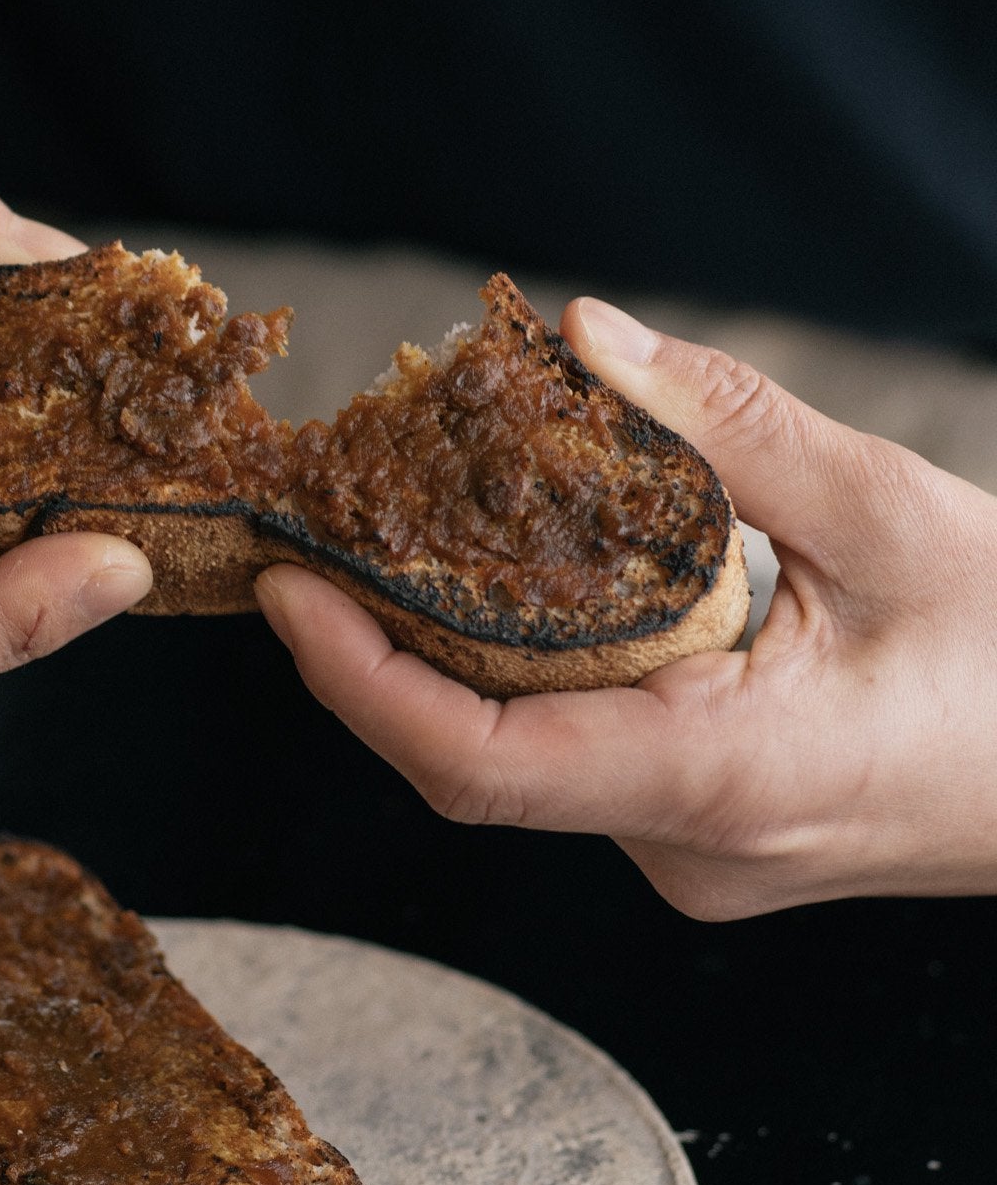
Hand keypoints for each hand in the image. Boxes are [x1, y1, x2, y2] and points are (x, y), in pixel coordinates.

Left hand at [256, 294, 996, 917]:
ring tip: (403, 532)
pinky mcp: (699, 830)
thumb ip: (727, 426)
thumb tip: (579, 335)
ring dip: (458, 649)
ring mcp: (689, 849)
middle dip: (385, 644)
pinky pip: (575, 749)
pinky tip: (516, 580)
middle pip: (476, 753)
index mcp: (724, 782)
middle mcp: (683, 843)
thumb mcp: (896, 514)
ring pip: (522, 752)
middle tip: (327, 526)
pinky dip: (530, 666)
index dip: (355, 681)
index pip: (475, 766)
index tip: (288, 589)